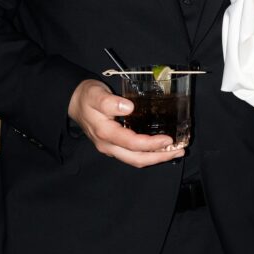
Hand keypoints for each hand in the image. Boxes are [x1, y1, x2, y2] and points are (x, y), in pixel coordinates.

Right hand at [68, 79, 185, 166]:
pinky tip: (160, 148)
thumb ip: (109, 101)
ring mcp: (111, 148)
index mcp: (106, 133)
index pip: (132, 143)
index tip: (169, 139)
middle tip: (179, 150)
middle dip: (160, 157)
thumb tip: (128, 107)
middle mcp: (108, 145)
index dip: (152, 144)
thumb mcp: (95, 94)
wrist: (74, 102)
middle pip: (137, 159)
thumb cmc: (87, 96)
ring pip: (135, 159)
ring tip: (175, 151)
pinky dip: (148, 154)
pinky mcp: (114, 146)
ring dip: (156, 158)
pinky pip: (133, 155)